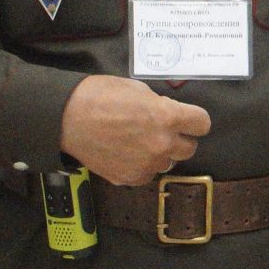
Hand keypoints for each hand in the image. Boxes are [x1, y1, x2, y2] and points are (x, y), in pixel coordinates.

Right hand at [59, 75, 210, 185]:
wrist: (65, 118)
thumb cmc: (98, 97)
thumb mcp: (138, 90)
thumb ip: (160, 105)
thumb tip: (168, 113)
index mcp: (167, 117)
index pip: (202, 124)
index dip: (194, 120)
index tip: (188, 120)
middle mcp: (162, 144)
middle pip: (189, 148)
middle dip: (179, 138)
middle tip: (162, 131)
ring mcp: (146, 164)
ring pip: (167, 163)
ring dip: (160, 154)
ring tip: (139, 142)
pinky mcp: (129, 178)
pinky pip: (147, 175)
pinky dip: (141, 167)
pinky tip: (127, 154)